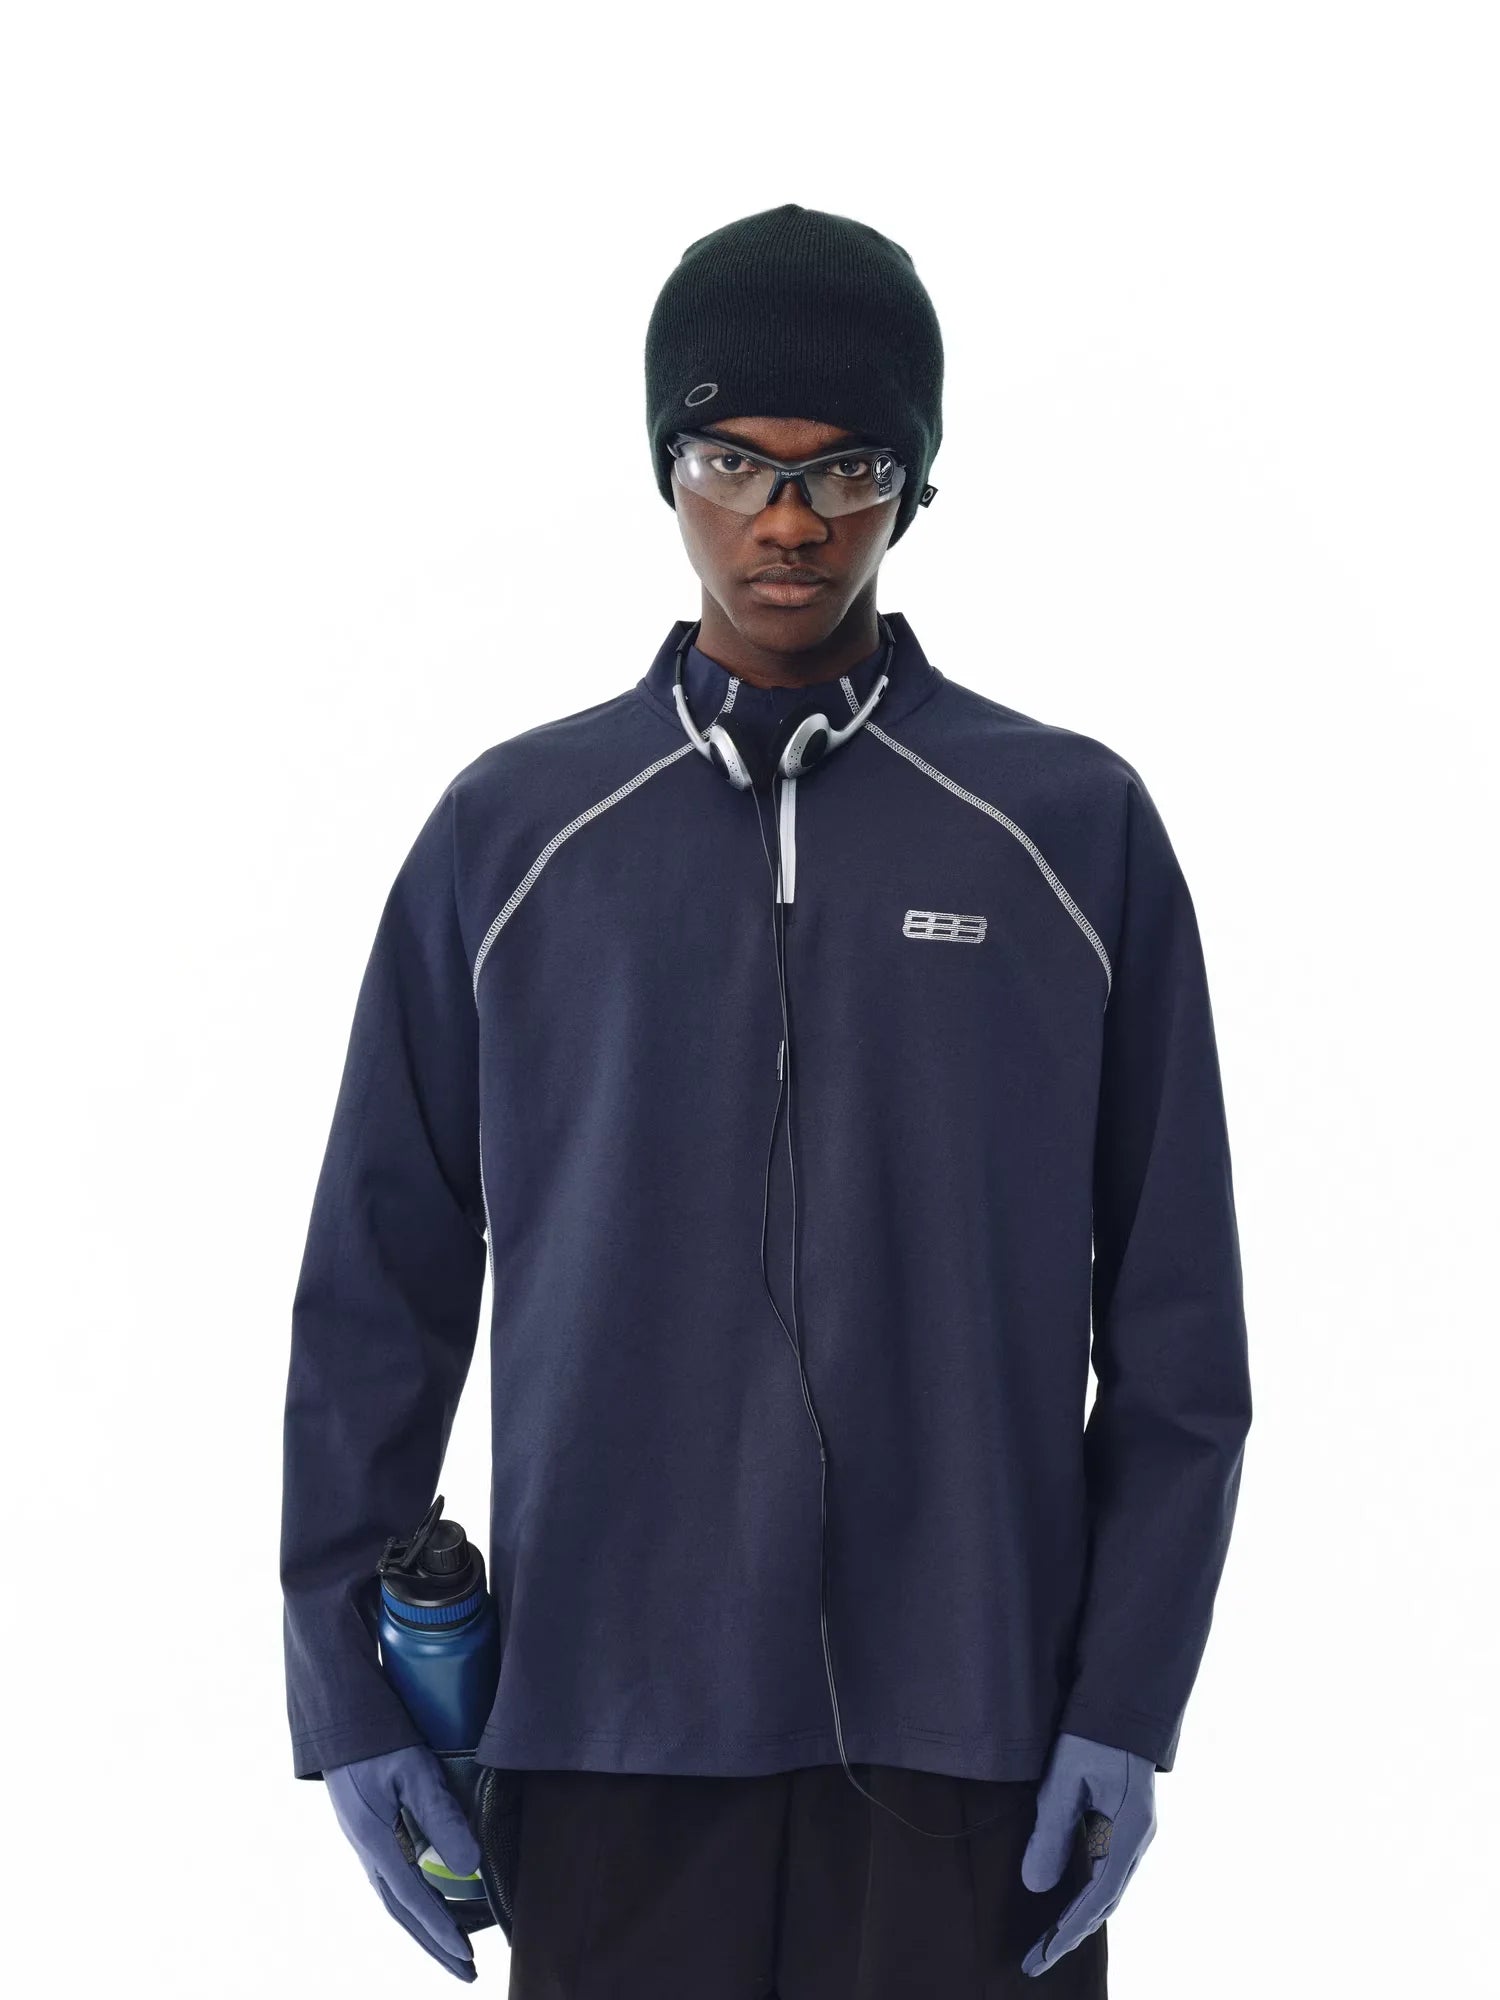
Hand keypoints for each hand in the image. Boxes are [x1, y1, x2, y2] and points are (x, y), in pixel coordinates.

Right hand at [324, 1745, 484, 1981]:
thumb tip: (471, 1866)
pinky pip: (394, 1883)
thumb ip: (440, 1816)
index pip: (414, 1899)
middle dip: (435, 1946)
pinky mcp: (369, 1835)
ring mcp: (366, 1846)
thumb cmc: (378, 1739)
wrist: (337, 1720)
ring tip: (457, 1952)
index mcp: (375, 1843)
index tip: (466, 1956)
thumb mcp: (414, 1772)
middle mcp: (368, 1853)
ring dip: (426, 1930)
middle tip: (467, 1974)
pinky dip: (415, 1905)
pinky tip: (431, 1908)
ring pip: (397, 1901)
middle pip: (403, 1913)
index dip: (441, 1930)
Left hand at [1020, 1731, 1155, 1976]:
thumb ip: (1050, 1833)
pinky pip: (1107, 1867)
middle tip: (1037, 1960)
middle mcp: (1138, 1838)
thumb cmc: (1089, 1735)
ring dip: (1079, 1914)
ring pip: (1107, 1886)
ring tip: (1046, 1940)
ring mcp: (1134, 1831)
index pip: (1098, 1899)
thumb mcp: (1063, 1782)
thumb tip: (1035, 1887)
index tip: (1042, 1956)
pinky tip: (1065, 1900)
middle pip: (1106, 1901)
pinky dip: (1086, 1891)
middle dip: (1071, 1932)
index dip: (1069, 1930)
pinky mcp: (1126, 1821)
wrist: (1119, 1700)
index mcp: (1129, 1832)